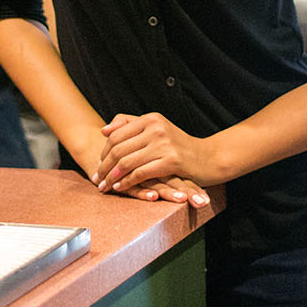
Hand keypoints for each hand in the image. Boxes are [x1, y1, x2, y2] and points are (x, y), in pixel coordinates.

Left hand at [93, 112, 215, 203]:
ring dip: (113, 176)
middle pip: (119, 148)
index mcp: (150, 118)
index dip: (104, 151)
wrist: (210, 158)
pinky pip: (141, 173)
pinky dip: (127, 181)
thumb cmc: (180, 145)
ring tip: (105, 186)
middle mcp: (155, 128)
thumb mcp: (157, 128)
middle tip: (97, 179)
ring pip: (127, 161)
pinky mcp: (171, 161)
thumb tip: (104, 131)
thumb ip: (131, 124)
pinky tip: (120, 188)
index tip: (97, 164)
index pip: (116, 135)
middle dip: (105, 166)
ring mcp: (163, 143)